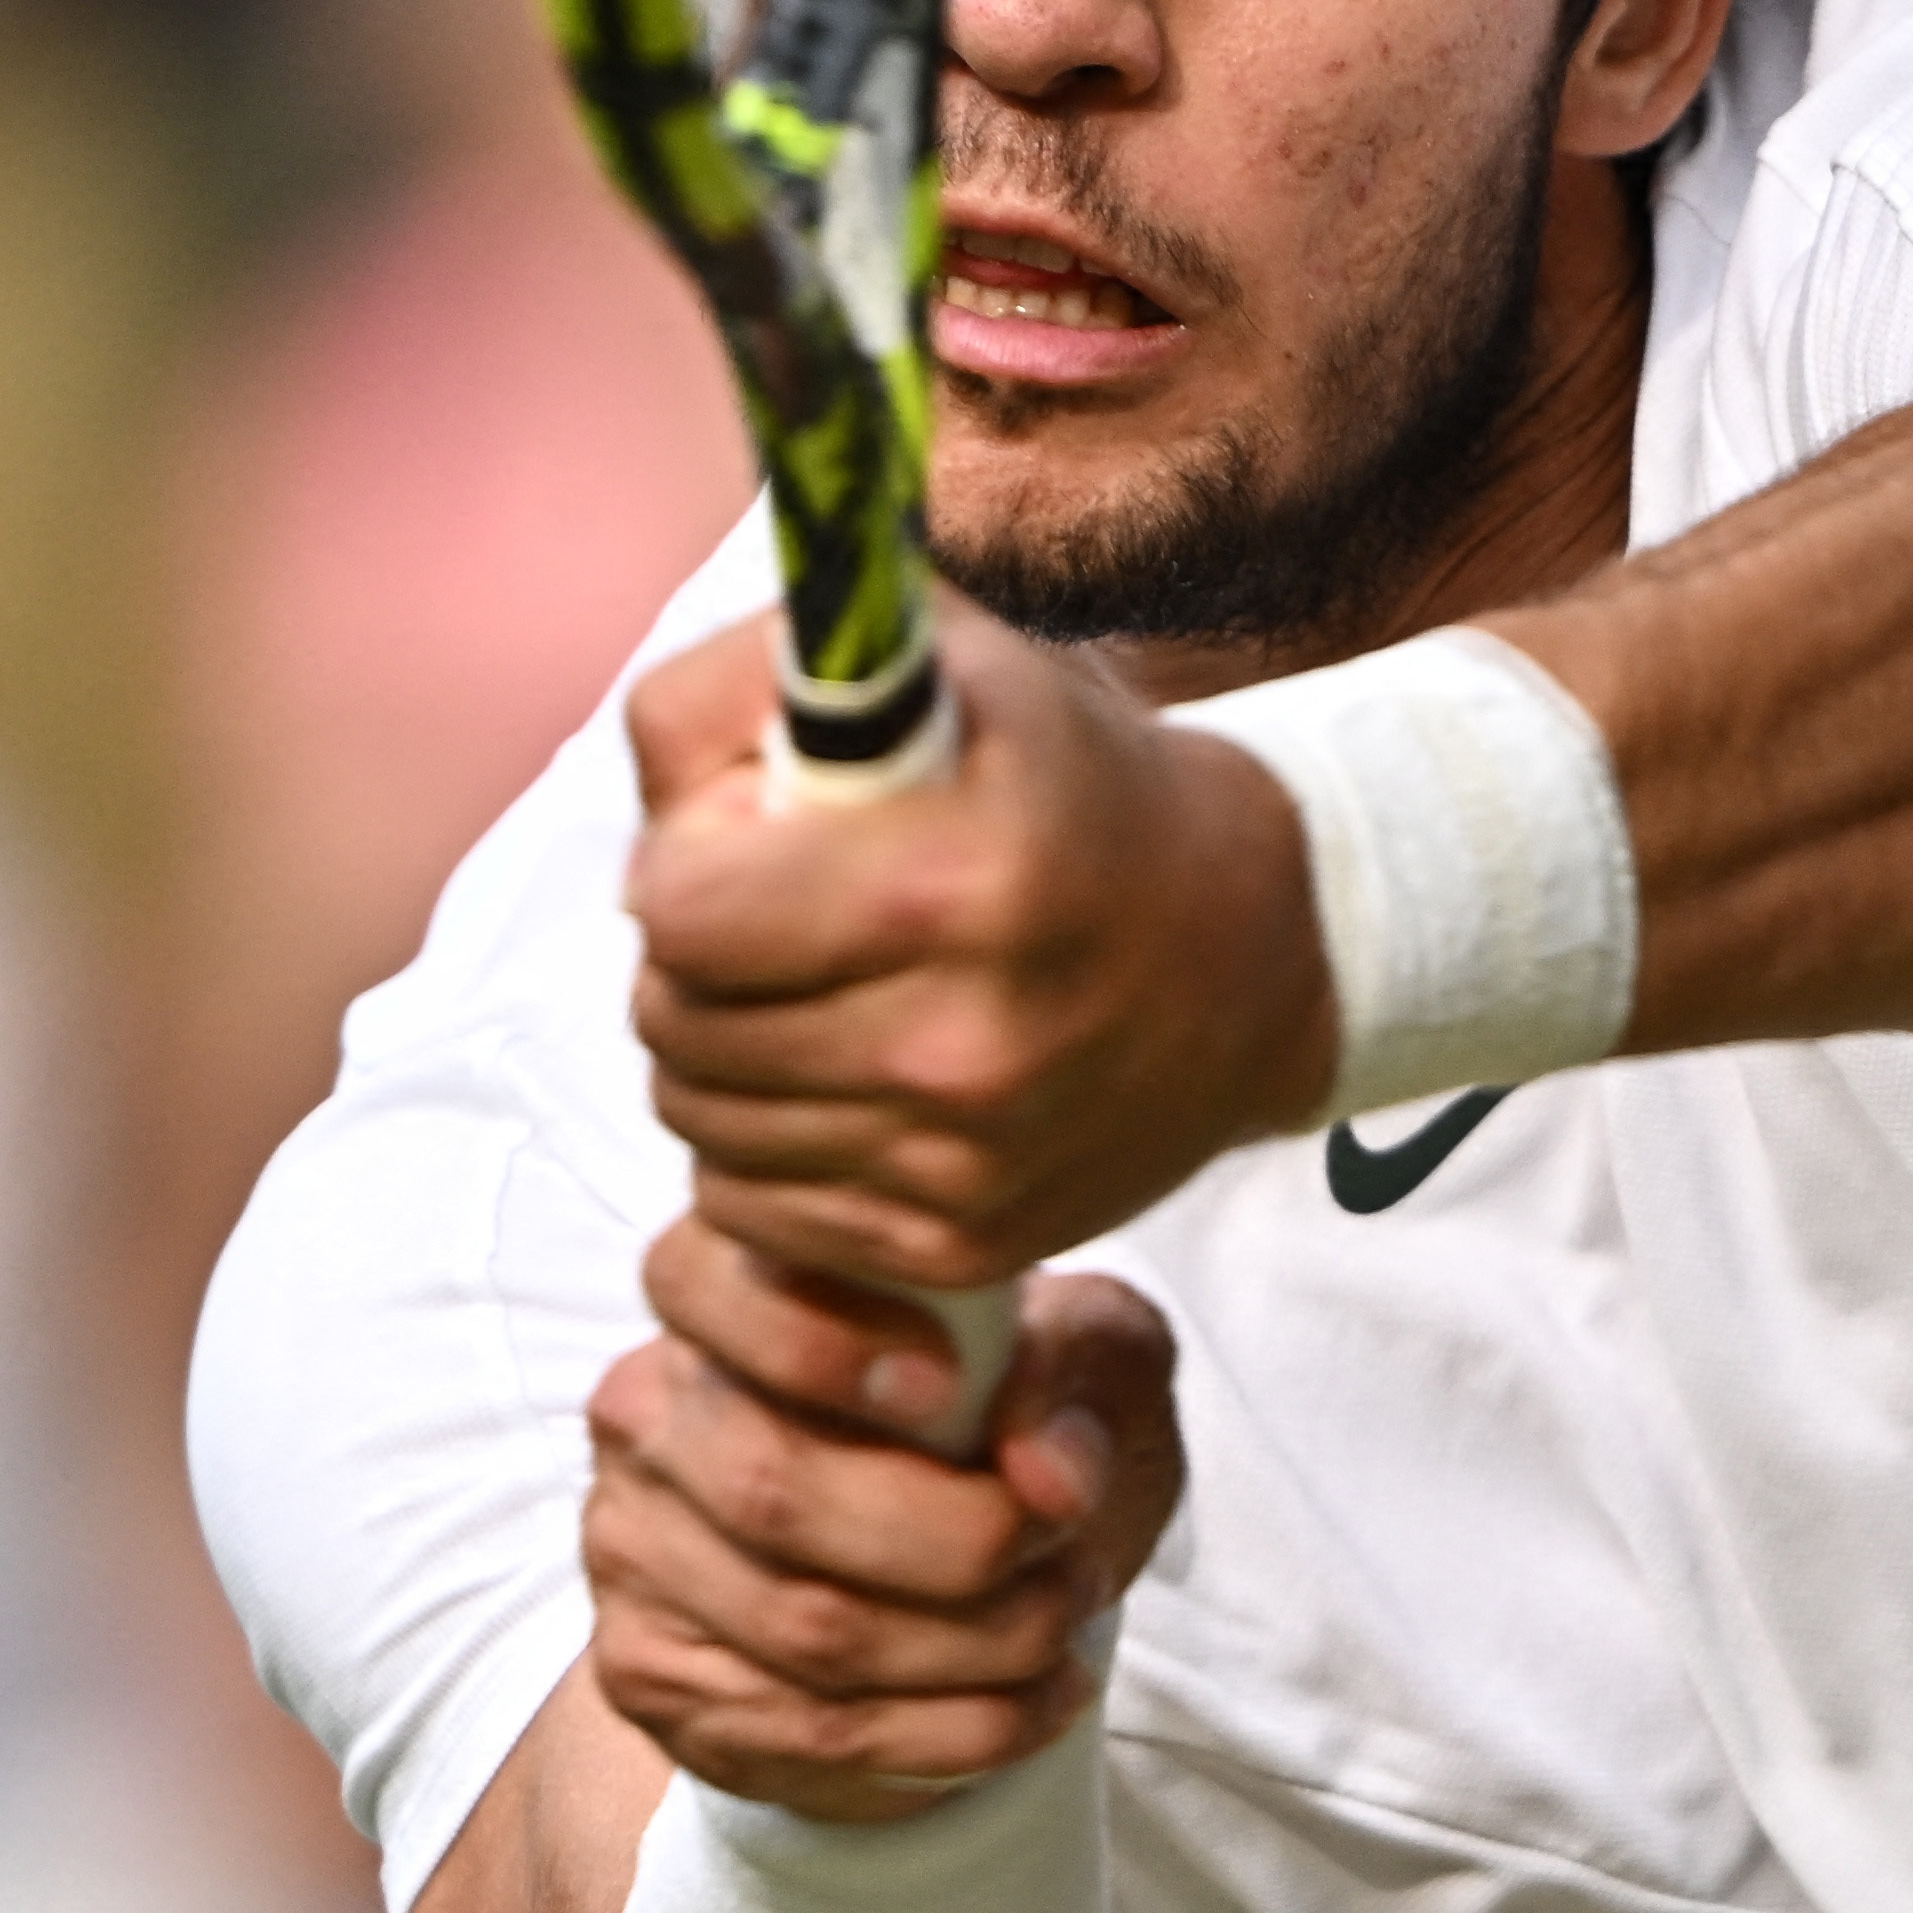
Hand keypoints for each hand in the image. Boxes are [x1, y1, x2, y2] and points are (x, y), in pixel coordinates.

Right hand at [579, 1223, 1182, 1823]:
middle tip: (1066, 1553)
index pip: (703, 1285)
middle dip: (956, 1543)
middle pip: (772, 1491)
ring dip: (977, 1647)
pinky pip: (813, 1732)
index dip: (820, 1345)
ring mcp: (633, 1555)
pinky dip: (956, 1731)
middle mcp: (645, 1416)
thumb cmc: (1005, 1421)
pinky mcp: (656, 1680)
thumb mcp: (1073, 1351)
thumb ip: (1070, 1368)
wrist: (953, 1560)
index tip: (952, 1387)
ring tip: (1068, 1626)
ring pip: (807, 1630)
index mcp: (715, 1291)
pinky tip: (1036, 1703)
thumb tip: (1047, 1470)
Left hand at [623, 602, 1338, 1286]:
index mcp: (953, 878)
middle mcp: (960, 1041)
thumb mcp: (938, 667)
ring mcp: (962, 1161)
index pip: (681, 910)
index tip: (741, 846)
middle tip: (770, 921)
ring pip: (698, 1118)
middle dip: (694, 959)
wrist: (1256, 949)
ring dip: (721, 1051)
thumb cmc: (1069, 784)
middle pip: (675, 1018)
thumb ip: (749, 688)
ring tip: (812, 992)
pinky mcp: (958, 1245)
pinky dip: (764, 1143)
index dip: (687, 865)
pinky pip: (752, 1204)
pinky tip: (844, 1078)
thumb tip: (656, 813)